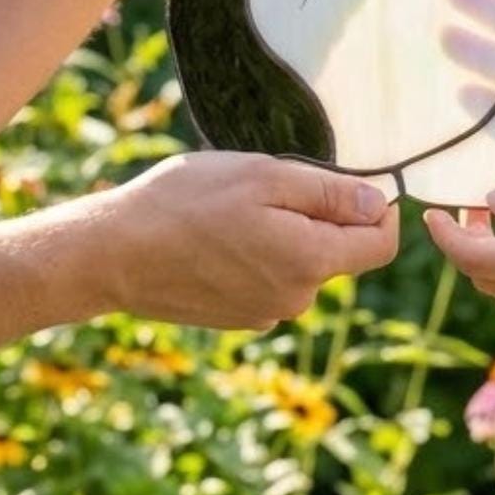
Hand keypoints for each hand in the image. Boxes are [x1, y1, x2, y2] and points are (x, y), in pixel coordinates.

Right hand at [97, 151, 399, 328]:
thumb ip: (330, 194)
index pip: (380, 244)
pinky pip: (268, 278)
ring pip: (300, 263)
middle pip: (337, 252)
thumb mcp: (265, 177)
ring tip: (233, 210)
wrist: (114, 254)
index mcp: (311, 263)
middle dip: (319, 216)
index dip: (378, 209)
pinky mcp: (236, 317)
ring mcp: (264, 312)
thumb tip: (378, 204)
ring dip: (285, 234)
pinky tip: (216, 236)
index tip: (351, 181)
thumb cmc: (187, 204)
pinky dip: (256, 255)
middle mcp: (296, 299)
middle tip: (268, 186)